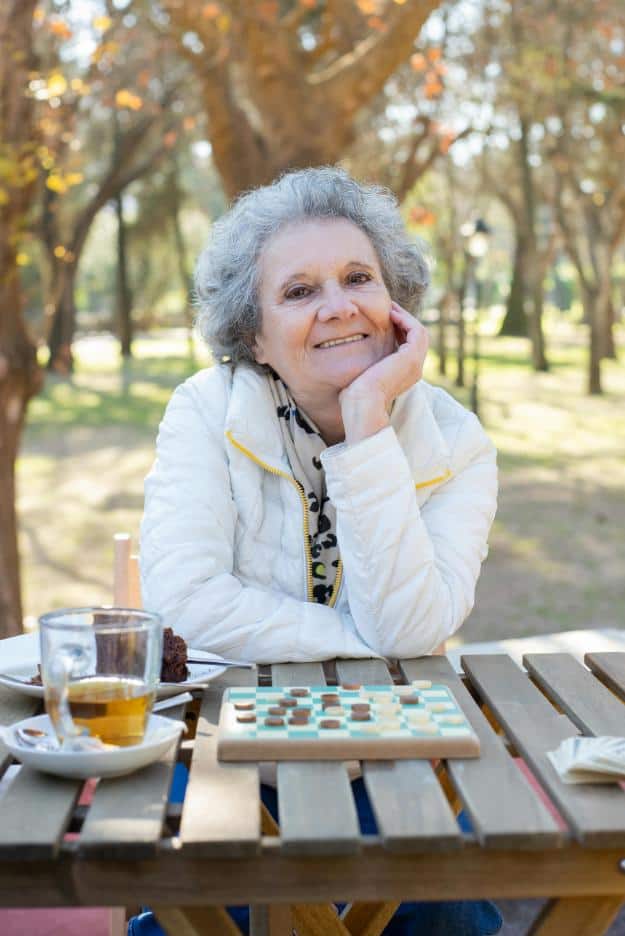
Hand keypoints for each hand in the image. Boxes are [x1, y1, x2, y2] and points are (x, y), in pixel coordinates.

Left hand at [339, 303, 428, 443]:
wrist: (362, 404)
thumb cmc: (355, 396)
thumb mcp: (361, 376)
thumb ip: (363, 365)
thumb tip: (348, 356)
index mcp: (404, 375)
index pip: (407, 346)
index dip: (398, 330)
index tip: (383, 318)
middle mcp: (414, 369)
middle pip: (415, 337)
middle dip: (403, 320)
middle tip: (388, 308)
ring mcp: (415, 364)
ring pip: (418, 332)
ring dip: (405, 317)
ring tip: (390, 307)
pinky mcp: (411, 357)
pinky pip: (416, 330)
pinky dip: (406, 319)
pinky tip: (391, 313)